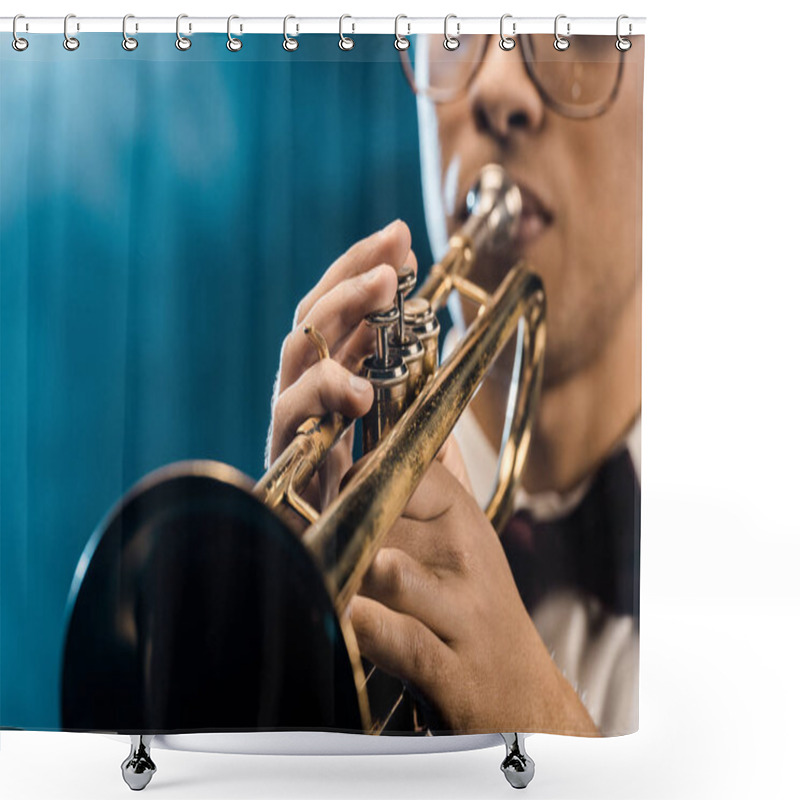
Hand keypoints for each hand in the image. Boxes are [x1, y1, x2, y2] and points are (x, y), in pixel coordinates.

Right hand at [266, 220, 414, 511]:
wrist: (354, 566)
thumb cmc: (385, 499)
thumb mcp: (413, 436)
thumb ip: (417, 394)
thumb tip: (442, 342)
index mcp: (333, 379)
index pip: (339, 314)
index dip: (363, 271)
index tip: (399, 237)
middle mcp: (305, 393)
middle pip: (312, 319)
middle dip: (352, 279)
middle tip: (394, 255)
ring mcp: (290, 422)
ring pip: (295, 353)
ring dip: (338, 313)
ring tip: (383, 291)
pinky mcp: (282, 458)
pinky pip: (290, 414)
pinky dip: (322, 393)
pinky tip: (360, 390)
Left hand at [350, 460, 597, 734]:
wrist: (520, 689)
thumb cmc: (476, 603)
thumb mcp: (468, 529)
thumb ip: (443, 473)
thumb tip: (422, 419)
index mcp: (460, 514)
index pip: (398, 468)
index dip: (357, 480)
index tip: (345, 501)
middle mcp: (463, 554)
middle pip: (379, 519)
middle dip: (343, 533)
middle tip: (327, 546)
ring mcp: (459, 611)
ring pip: (387, 571)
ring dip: (352, 574)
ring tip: (332, 577)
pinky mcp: (447, 668)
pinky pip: (398, 636)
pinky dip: (367, 628)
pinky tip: (348, 620)